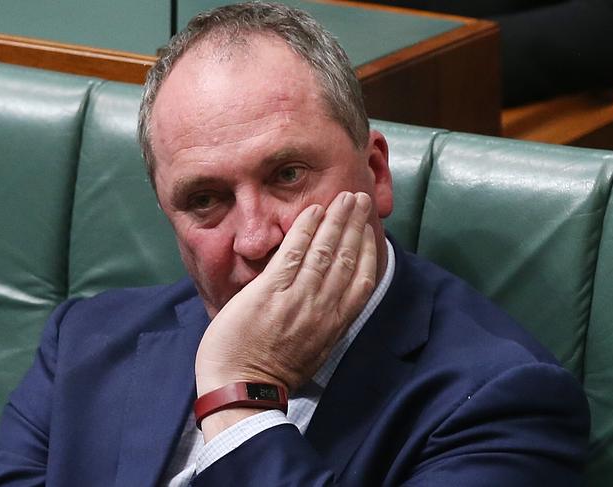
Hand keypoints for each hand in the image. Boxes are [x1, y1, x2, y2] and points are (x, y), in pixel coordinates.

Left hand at [195, 191, 376, 435]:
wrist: (241, 390)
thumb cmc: (272, 375)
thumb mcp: (312, 352)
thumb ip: (323, 323)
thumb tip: (328, 300)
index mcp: (335, 324)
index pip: (362, 279)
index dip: (369, 249)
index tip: (372, 229)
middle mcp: (323, 308)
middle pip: (347, 257)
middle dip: (356, 225)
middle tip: (361, 199)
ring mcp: (297, 298)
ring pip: (325, 251)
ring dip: (337, 220)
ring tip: (345, 197)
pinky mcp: (270, 291)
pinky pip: (294, 253)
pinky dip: (305, 229)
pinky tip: (314, 210)